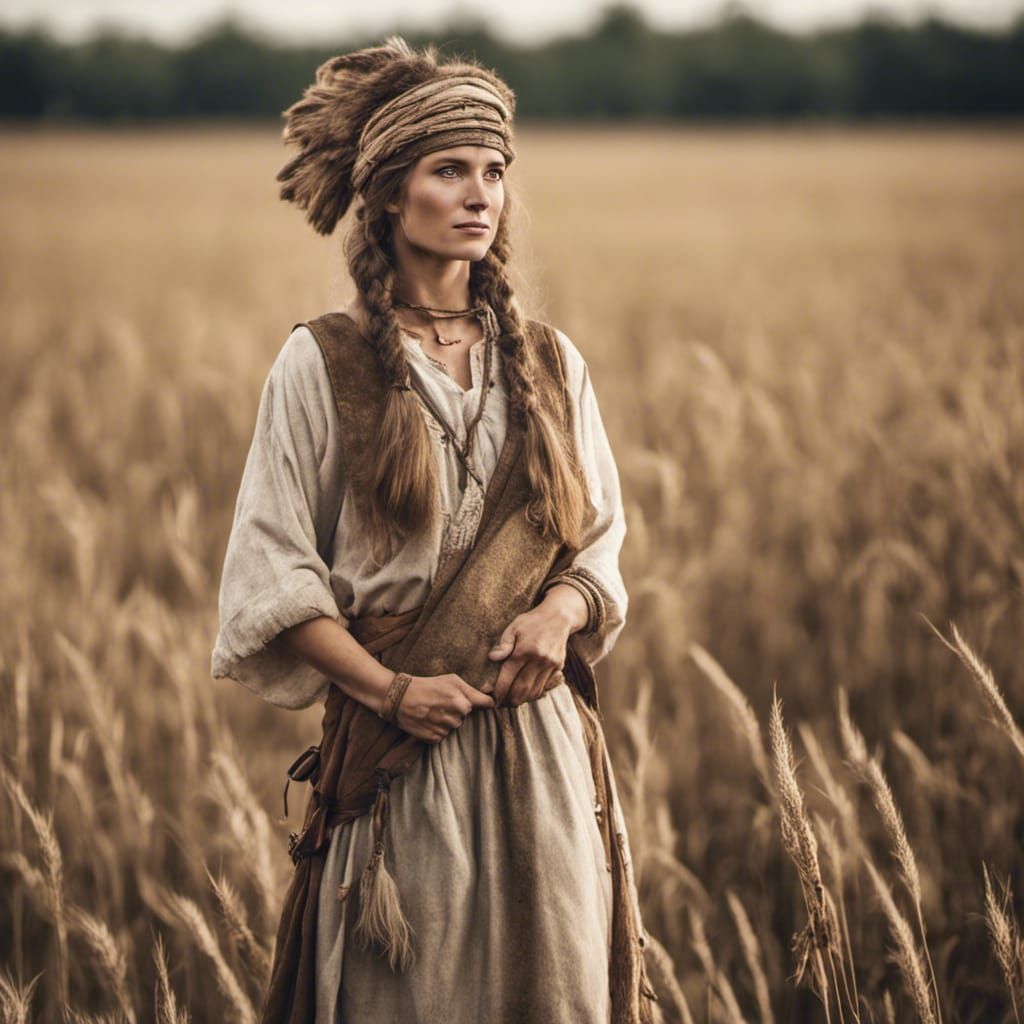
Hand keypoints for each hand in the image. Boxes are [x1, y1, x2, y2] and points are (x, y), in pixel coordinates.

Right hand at [393, 673, 494, 743]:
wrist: (399, 697)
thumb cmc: (427, 685)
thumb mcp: (451, 680)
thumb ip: (472, 691)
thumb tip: (492, 702)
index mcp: (462, 702)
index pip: (485, 705)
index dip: (482, 702)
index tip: (482, 702)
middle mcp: (455, 718)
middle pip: (466, 716)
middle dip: (457, 710)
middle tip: (441, 702)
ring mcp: (444, 729)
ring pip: (454, 727)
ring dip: (447, 720)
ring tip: (433, 710)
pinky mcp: (433, 739)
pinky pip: (442, 735)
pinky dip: (436, 729)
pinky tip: (427, 719)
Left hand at [487, 591, 583, 707]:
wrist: (559, 617)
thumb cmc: (532, 622)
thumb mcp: (514, 627)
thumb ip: (503, 644)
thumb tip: (492, 657)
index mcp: (523, 650)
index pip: (508, 677)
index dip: (499, 691)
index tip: (494, 698)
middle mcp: (538, 660)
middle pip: (521, 689)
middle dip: (510, 700)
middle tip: (502, 703)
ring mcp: (550, 665)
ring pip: (534, 692)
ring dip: (522, 700)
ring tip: (513, 700)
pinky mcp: (558, 667)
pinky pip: (544, 687)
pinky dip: (534, 693)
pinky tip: (526, 692)